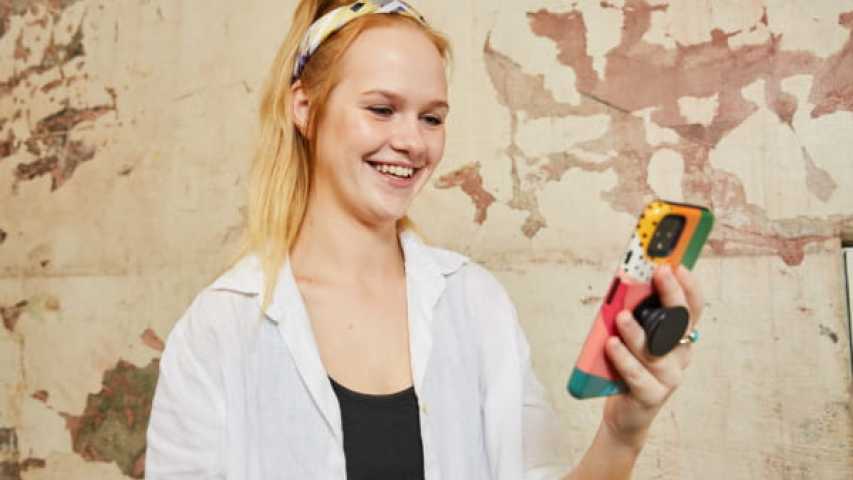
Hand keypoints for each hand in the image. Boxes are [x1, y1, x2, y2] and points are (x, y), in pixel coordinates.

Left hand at [601, 264, 703, 446]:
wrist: (625, 412)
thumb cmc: (628, 365)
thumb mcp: (633, 336)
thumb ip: (635, 314)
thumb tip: (627, 281)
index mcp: (679, 338)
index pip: (692, 309)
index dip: (689, 287)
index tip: (678, 266)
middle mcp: (680, 356)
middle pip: (680, 324)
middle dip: (672, 295)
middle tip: (660, 274)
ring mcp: (669, 378)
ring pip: (656, 351)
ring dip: (638, 332)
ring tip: (622, 317)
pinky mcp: (651, 396)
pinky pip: (638, 376)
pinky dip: (624, 359)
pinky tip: (612, 345)